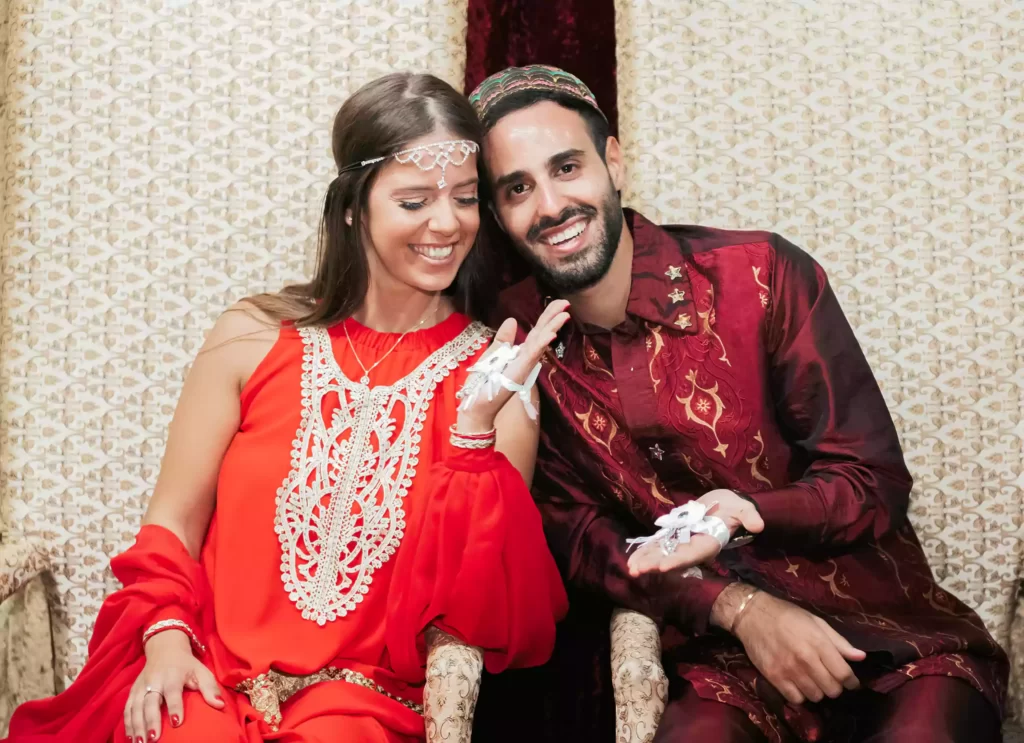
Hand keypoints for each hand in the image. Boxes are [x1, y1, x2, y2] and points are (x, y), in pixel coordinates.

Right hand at [125, 630, 224, 741]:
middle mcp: (154, 681)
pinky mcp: (133, 691)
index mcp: (173, 675)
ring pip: (135, 707)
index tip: (176, 723)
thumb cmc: (186, 664)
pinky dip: (127, 723)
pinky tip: (130, 737)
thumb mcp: (201, 671)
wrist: (165, 648)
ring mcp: (141, 686)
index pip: (173, 692)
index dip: (174, 707)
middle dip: (151, 721)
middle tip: (153, 739)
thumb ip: (209, 688)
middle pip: (150, 702)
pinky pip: (127, 708)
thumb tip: (220, 705)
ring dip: (136, 726)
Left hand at [456, 299, 569, 433]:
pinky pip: (531, 355)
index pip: (537, 331)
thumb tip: (512, 319)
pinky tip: (550, 334)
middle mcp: (526, 358)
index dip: (548, 316)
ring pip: (541, 343)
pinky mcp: (519, 372)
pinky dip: (541, 344)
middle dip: (554, 318)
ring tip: (564, 315)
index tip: (559, 303)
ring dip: (552, 328)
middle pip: (542, 333)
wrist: (476, 405)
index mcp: (521, 352)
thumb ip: (504, 338)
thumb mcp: (494, 353)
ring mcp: (524, 365)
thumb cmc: (484, 382)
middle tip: (567, 303)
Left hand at [627, 490, 763, 576]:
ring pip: (663, 553)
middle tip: (636, 571)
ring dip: (647, 560)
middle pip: (673, 558)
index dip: (678, 560)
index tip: (663, 567)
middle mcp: (694, 547)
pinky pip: (659, 545)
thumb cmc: (734, 507)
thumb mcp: (743, 508)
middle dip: (655, 564)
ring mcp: (683, 542)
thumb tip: (758, 525)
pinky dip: (647, 551)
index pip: (693, 554)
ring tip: (631, 568)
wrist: (725, 504)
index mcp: (709, 542)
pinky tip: (633, 558)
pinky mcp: (675, 535)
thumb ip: (749, 516)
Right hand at [716, 588, 864, 704]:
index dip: (851, 681)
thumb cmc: (788, 616)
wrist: (752, 616)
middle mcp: (805, 659)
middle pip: (832, 690)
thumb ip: (838, 641)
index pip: (844, 674)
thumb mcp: (816, 622)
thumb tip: (861, 657)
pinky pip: (796, 699)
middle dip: (835, 686)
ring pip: (816, 697)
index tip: (851, 681)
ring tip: (813, 680)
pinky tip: (798, 683)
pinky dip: (800, 695)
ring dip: (818, 691)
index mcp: (818, 643)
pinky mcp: (774, 678)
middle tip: (829, 678)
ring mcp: (789, 670)